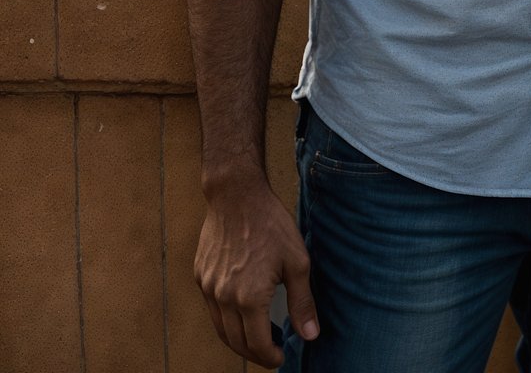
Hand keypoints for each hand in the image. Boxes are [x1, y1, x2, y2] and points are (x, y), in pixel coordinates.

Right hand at [194, 174, 319, 368]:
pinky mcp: (199, 276)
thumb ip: (302, 302)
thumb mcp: (297, 261)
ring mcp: (208, 288)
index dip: (270, 358)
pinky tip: (242, 310)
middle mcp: (224, 298)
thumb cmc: (271, 224)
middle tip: (271, 351)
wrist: (236, 194)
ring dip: (239, 340)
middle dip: (255, 354)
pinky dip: (226, 319)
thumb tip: (310, 335)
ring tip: (258, 335)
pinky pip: (212, 309)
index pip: (258, 345)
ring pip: (221, 330)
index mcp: (249, 298)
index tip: (281, 358)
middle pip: (237, 343)